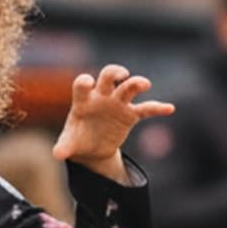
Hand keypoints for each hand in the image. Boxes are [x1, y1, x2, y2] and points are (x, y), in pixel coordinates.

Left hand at [52, 64, 173, 183]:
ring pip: (129, 88)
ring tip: (145, 84)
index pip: (82, 85)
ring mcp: (117, 104)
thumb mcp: (69, 144)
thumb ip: (63, 147)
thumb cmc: (77, 139)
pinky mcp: (130, 115)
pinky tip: (169, 108)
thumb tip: (57, 154)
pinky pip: (146, 109)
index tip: (88, 82)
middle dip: (115, 73)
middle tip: (121, 75)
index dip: (84, 82)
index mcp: (83, 100)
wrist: (91, 148)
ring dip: (136, 83)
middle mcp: (102, 97)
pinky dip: (157, 108)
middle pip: (108, 77)